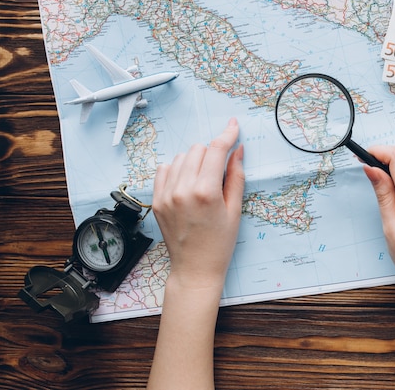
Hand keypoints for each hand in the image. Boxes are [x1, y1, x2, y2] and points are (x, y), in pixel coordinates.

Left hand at [152, 118, 244, 289]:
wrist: (195, 268)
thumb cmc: (220, 243)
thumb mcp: (235, 210)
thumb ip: (236, 177)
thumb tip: (238, 150)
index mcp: (206, 192)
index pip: (216, 150)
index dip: (227, 135)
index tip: (233, 126)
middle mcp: (183, 190)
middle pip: (198, 149)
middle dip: (212, 153)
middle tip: (219, 171)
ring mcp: (166, 195)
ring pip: (181, 157)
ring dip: (194, 161)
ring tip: (203, 181)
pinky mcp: (157, 200)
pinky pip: (164, 169)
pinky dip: (176, 169)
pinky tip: (186, 183)